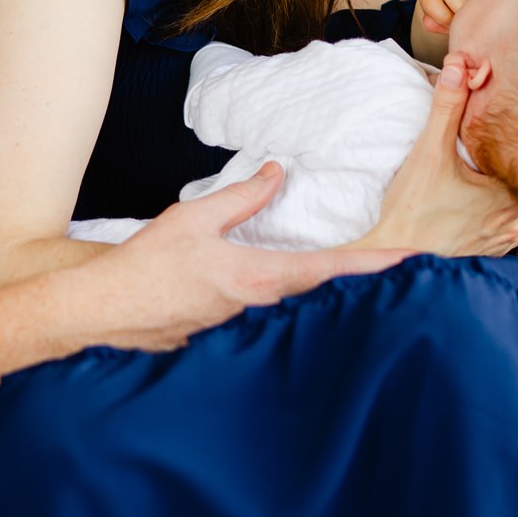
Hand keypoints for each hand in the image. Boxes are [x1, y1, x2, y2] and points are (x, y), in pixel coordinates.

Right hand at [82, 163, 407, 352]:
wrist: (104, 315)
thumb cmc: (145, 268)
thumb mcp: (195, 219)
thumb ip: (243, 196)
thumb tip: (277, 173)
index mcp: (259, 278)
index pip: (331, 271)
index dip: (375, 266)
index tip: (413, 262)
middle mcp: (261, 311)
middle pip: (326, 299)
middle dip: (365, 287)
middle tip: (406, 273)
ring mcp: (247, 332)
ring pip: (303, 314)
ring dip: (334, 301)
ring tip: (368, 289)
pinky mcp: (231, 343)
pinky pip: (276, 327)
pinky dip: (299, 314)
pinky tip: (310, 309)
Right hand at [354, 53, 517, 256]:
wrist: (396, 262)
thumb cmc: (413, 212)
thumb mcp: (429, 153)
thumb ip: (446, 107)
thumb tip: (458, 66)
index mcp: (510, 195)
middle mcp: (516, 221)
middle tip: (516, 139)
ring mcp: (505, 239)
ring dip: (514, 186)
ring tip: (500, 166)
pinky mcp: (491, 250)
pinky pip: (509, 223)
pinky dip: (502, 207)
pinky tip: (485, 196)